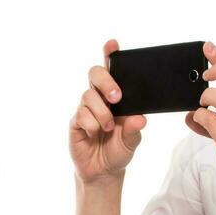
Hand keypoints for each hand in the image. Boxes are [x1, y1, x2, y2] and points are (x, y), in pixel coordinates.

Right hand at [71, 39, 146, 183]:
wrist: (103, 171)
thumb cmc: (118, 149)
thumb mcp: (132, 140)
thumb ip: (135, 129)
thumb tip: (140, 118)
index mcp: (116, 96)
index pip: (112, 70)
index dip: (110, 54)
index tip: (113, 44)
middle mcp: (99, 98)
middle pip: (95, 74)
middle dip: (106, 81)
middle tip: (117, 97)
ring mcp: (86, 108)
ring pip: (89, 96)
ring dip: (102, 112)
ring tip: (108, 127)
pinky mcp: (76, 121)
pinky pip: (81, 115)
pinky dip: (92, 125)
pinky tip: (95, 134)